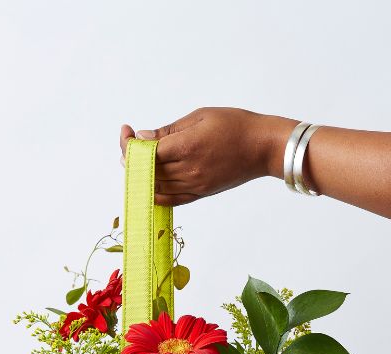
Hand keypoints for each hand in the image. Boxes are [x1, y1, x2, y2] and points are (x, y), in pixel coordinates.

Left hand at [119, 107, 291, 205]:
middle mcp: (189, 170)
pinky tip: (148, 184)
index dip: (130, 144)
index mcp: (187, 146)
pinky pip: (171, 200)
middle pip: (148, 171)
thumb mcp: (200, 116)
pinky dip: (155, 193)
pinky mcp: (201, 194)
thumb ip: (169, 130)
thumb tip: (143, 138)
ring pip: (157, 186)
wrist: (263, 147)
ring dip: (141, 175)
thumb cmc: (236, 125)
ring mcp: (195, 185)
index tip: (127, 132)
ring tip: (137, 160)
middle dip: (132, 158)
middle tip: (129, 144)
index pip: (147, 152)